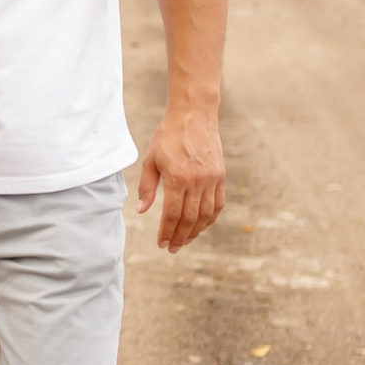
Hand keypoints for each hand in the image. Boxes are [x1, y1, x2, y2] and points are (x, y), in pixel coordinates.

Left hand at [138, 105, 225, 252]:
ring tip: (185, 241)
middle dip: (180, 236)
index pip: (172, 214)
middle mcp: (198, 181)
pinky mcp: (221, 176)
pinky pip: (218, 203)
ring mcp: (212, 179)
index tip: (161, 243)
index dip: (167, 231)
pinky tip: (202, 226)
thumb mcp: (150, 160)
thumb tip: (142, 211)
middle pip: (190, 218)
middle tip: (172, 248)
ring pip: (206, 214)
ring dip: (196, 231)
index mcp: (178, 178)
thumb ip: (147, 187)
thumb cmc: (167, 137)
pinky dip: (210, 218)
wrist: (193, 117)